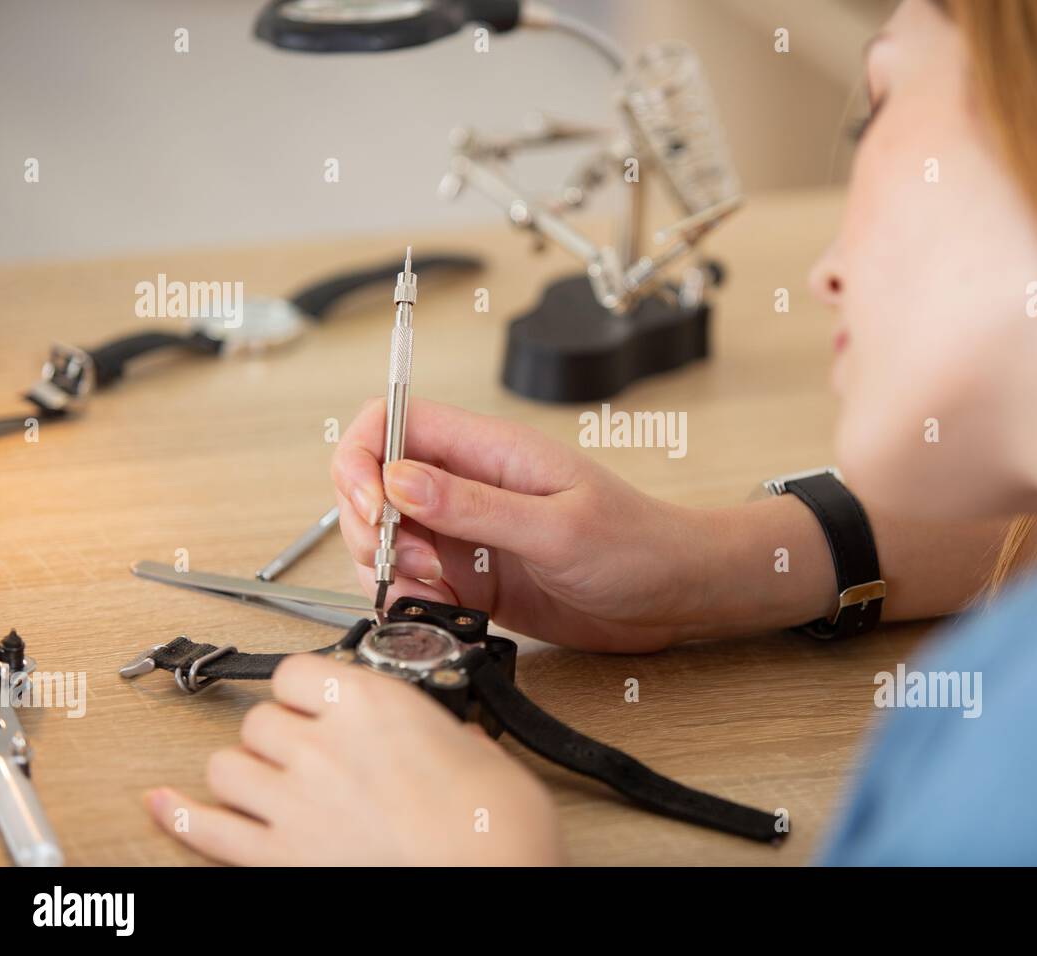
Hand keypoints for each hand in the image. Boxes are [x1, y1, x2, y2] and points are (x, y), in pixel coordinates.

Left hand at [145, 654, 560, 865]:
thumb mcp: (483, 754)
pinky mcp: (275, 859)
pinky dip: (180, 817)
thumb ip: (449, 735)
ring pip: (226, 768)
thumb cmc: (493, 829)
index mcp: (371, 706)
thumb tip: (451, 737)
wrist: (487, 881)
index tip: (317, 696)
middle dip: (279, 731)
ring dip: (243, 770)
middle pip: (259, 720)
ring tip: (266, 778)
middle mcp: (320, 747)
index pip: (298, 670)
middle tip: (306, 746)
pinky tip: (166, 806)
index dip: (305, 685)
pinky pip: (204, 832)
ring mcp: (291, 805)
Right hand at [331, 398, 722, 651]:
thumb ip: (474, 506)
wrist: (673, 594)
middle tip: (416, 563)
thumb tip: (397, 479)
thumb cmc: (636, 545)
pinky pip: (413, 581)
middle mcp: (469, 484)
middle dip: (371, 525)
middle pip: (375, 482)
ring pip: (386, 536)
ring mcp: (466, 531)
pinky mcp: (470, 575)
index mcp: (490, 450)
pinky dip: (411, 599)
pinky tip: (447, 610)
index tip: (372, 506)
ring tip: (438, 591)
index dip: (363, 458)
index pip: (394, 422)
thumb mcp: (557, 527)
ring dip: (390, 568)